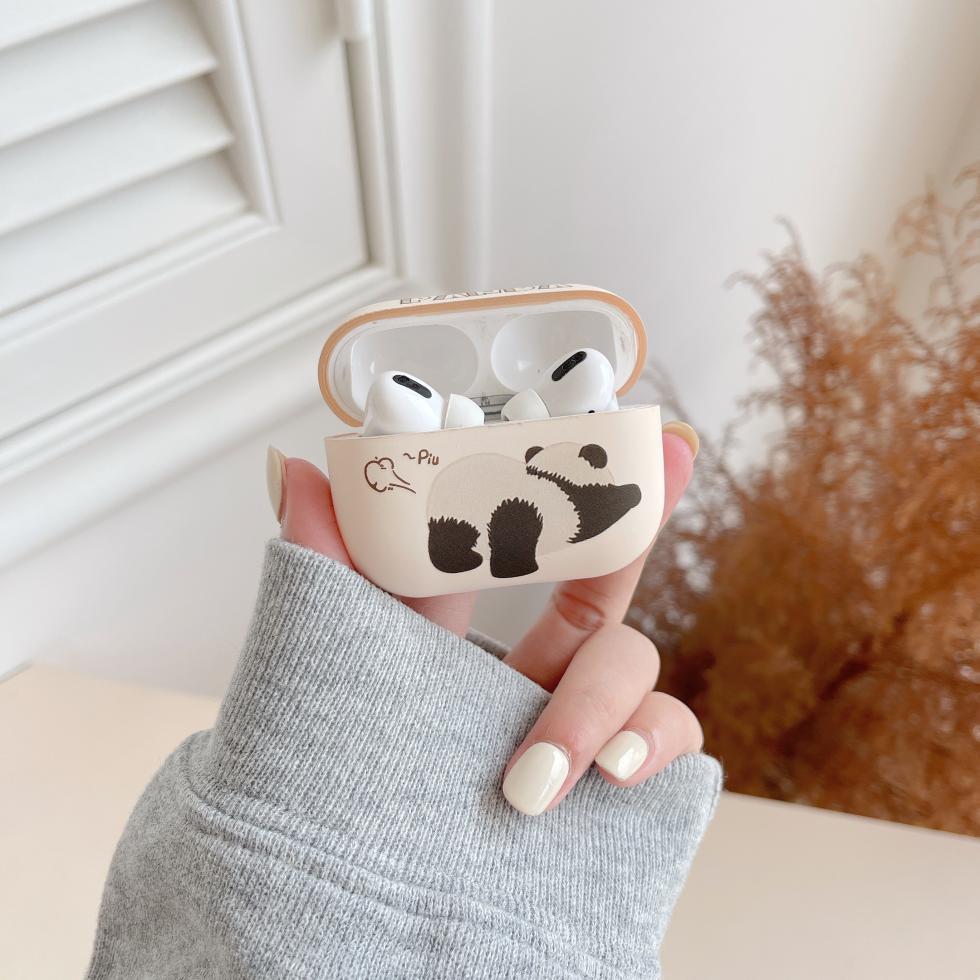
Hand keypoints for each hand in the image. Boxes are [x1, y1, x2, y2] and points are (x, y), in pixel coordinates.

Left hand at [266, 421, 702, 815]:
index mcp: (468, 631)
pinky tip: (608, 777)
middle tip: (662, 461)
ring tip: (536, 770)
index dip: (581, 475)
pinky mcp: (607, 791)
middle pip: (610, 580)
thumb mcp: (330, 659)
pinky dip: (649, 747)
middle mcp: (529, 669)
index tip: (633, 415)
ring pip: (638, 667)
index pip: (536, 538)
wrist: (349, 898)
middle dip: (639, 521)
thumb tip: (290, 465)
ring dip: (598, 701)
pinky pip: (668, 745)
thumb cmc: (340, 777)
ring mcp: (575, 726)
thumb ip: (319, 565)